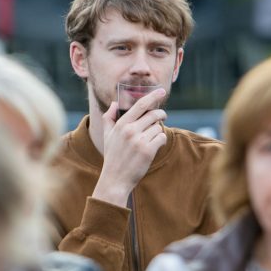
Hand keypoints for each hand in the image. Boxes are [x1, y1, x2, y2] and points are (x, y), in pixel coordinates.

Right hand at [91, 88, 167, 207]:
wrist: (115, 179)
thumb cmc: (112, 156)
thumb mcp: (107, 136)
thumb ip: (109, 117)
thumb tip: (115, 103)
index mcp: (121, 124)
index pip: (140, 105)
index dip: (153, 96)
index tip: (162, 91)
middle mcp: (130, 130)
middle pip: (153, 115)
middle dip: (161, 114)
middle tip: (162, 117)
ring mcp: (139, 140)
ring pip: (159, 127)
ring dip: (158, 131)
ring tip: (152, 138)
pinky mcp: (148, 151)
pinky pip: (162, 138)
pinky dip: (161, 140)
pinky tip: (156, 145)